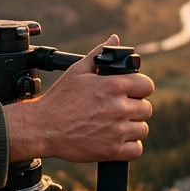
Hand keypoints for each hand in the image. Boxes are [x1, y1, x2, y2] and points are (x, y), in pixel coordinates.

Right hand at [3, 35, 153, 162]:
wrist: (43, 127)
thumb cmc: (59, 99)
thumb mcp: (77, 70)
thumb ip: (99, 54)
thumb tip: (115, 39)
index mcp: (112, 86)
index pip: (147, 85)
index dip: (140, 88)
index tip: (132, 92)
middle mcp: (118, 107)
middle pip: (146, 109)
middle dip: (134, 108)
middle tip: (119, 110)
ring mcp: (116, 130)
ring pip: (142, 129)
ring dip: (132, 128)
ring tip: (116, 125)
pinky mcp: (112, 151)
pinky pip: (136, 150)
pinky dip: (130, 146)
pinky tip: (117, 140)